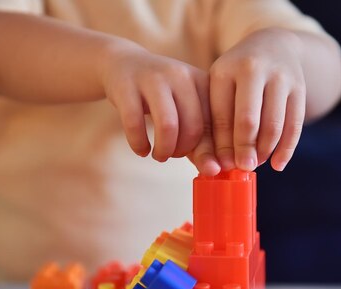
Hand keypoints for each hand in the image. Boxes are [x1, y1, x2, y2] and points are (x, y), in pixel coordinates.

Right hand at [101, 41, 216, 169]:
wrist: (124, 65)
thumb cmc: (163, 98)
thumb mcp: (186, 112)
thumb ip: (201, 141)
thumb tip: (213, 170)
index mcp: (203, 82)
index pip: (216, 125)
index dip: (212, 152)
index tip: (206, 168)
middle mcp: (182, 76)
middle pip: (193, 127)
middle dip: (184, 151)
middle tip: (173, 155)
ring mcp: (154, 78)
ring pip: (168, 125)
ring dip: (164, 149)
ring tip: (160, 155)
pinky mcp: (127, 86)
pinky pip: (135, 124)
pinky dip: (139, 144)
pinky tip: (141, 150)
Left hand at [209, 28, 306, 171]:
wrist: (274, 45)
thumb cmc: (237, 77)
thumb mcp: (220, 87)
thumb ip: (217, 119)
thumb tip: (223, 162)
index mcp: (225, 70)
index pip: (221, 116)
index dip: (222, 145)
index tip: (223, 165)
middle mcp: (253, 69)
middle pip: (248, 120)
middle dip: (245, 150)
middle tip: (242, 168)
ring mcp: (280, 76)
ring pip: (273, 125)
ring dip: (264, 151)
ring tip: (256, 163)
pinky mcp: (299, 87)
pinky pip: (295, 125)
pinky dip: (286, 149)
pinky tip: (277, 165)